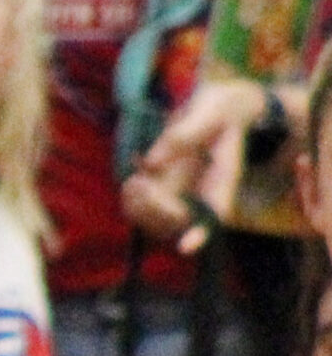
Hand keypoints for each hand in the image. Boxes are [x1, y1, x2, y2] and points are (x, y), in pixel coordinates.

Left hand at [127, 78, 274, 254]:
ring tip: (133, 182)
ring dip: (138, 209)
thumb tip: (151, 164)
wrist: (218, 108)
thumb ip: (183, 134)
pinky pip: (144, 210)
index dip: (200, 233)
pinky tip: (133, 179)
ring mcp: (183, 194)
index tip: (185, 247)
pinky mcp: (165, 190)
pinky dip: (132, 201)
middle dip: (154, 211)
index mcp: (222, 177)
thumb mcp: (209, 110)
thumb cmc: (220, 108)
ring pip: (157, 221)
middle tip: (138, 183)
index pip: (215, 213)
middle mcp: (203, 193)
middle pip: (177, 223)